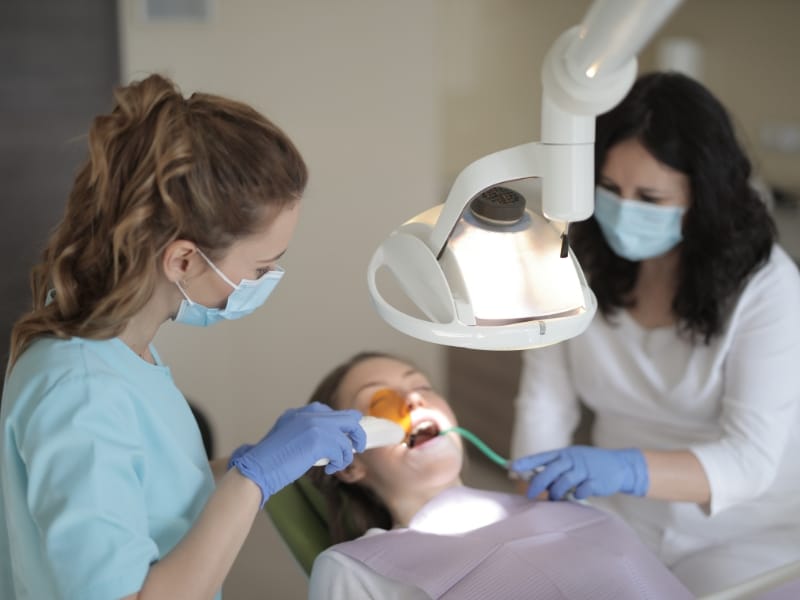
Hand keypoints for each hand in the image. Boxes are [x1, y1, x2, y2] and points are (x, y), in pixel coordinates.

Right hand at [229, 402, 365, 506]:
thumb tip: (328, 442)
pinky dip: (339, 462)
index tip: (344, 437)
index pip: (331, 412)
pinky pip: (341, 451)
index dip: (341, 425)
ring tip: (336, 464)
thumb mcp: (287, 437)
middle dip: (356, 433)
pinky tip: (330, 469)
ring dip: (345, 454)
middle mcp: (309, 414)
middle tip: (356, 448)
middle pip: (347, 418)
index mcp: (300, 413)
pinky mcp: (318, 440)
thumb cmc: (269, 460)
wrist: (257, 468)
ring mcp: (315, 425)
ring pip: (346, 437)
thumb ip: (305, 433)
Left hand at [509, 445, 648, 500]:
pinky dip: (577, 495)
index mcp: (563, 454)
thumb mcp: (572, 460)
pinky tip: (578, 495)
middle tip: (530, 495)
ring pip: (562, 483)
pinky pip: (580, 491)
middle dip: (537, 485)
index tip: (510, 468)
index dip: (524, 463)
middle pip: (549, 473)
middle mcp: (571, 460)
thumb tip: (533, 479)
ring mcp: (584, 470)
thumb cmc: (589, 465)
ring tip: (555, 498)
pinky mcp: (595, 481)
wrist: (619, 465)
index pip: (540, 458)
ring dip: (556, 494)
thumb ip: (555, 468)